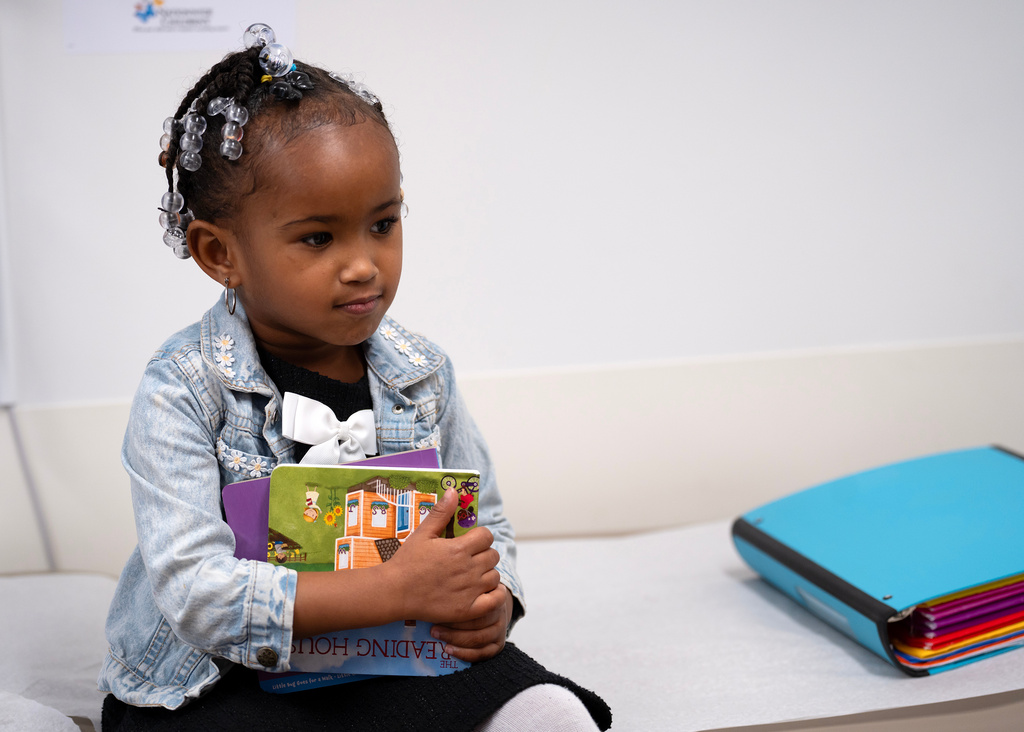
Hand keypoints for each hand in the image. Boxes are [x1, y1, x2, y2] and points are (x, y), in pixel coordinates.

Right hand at [385, 488, 502, 624]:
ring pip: (494, 576)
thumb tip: (453, 491)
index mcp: (459, 548)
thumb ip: (441, 512)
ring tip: (472, 576)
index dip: (480, 537)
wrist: (394, 592)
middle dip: (483, 554)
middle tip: (469, 559)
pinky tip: (485, 591)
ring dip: (487, 574)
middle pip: (493, 555)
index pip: (487, 536)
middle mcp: (468, 568)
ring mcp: (469, 590)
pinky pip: (495, 600)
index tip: (470, 542)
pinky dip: (495, 594)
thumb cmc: (407, 562)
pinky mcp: (468, 609)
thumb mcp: (423, 533)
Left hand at [430, 584, 512, 662]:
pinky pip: (483, 654)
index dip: (457, 610)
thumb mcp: (468, 588)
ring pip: (479, 638)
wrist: (490, 605)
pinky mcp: (498, 645)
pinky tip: (450, 651)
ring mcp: (500, 630)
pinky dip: (465, 654)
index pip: (477, 604)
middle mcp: (499, 612)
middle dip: (453, 627)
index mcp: (493, 594)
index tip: (437, 611)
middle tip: (433, 628)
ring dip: (456, 639)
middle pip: (478, 622)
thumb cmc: (470, 596)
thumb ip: (456, 591)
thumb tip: (430, 595)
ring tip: (438, 638)